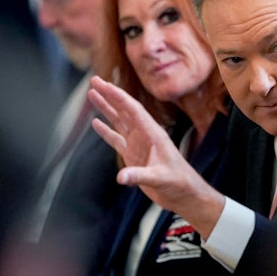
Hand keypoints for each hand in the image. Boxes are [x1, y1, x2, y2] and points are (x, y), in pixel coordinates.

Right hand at [88, 76, 225, 237]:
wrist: (184, 194)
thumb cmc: (178, 183)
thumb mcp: (160, 178)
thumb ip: (140, 176)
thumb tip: (121, 177)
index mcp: (153, 133)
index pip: (133, 109)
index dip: (118, 96)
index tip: (104, 84)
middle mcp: (144, 135)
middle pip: (124, 110)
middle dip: (109, 95)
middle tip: (94, 80)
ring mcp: (138, 144)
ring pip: (118, 121)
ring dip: (106, 108)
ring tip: (92, 94)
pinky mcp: (133, 156)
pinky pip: (116, 139)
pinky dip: (106, 131)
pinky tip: (95, 123)